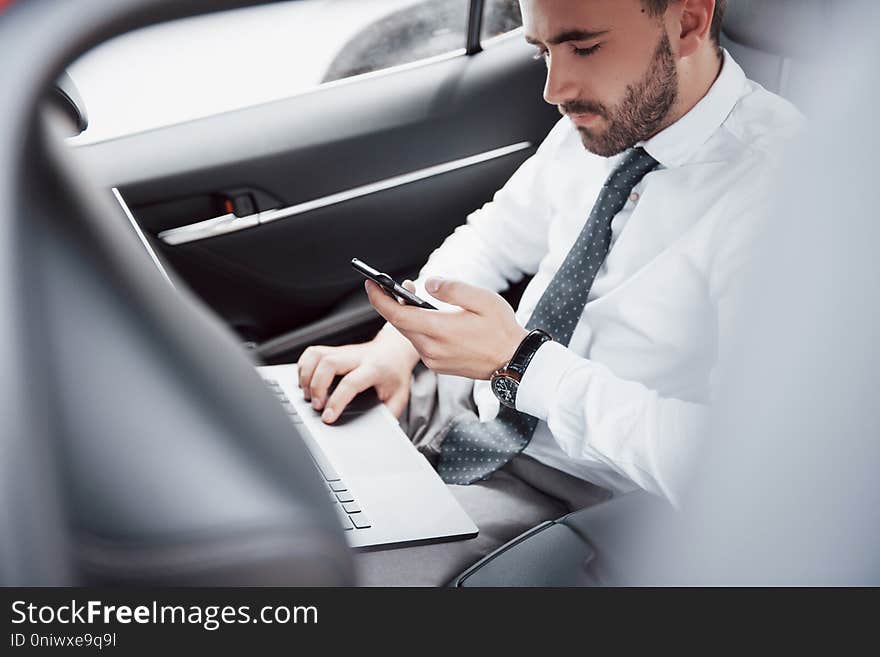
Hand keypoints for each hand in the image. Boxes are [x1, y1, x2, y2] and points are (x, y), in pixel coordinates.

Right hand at [297, 324, 419, 423]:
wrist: (395, 352)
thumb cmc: (395, 375)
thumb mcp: (399, 396)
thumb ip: (388, 414)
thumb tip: (376, 431)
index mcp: (374, 369)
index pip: (351, 383)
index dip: (336, 401)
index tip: (328, 417)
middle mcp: (357, 357)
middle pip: (328, 363)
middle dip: (316, 386)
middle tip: (316, 405)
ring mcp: (344, 351)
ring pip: (317, 355)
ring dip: (306, 376)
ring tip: (308, 395)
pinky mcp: (334, 350)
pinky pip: (312, 353)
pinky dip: (303, 367)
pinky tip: (306, 382)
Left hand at [364, 277, 527, 379]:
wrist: (513, 361)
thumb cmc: (501, 330)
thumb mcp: (483, 299)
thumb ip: (453, 289)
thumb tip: (429, 284)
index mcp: (440, 330)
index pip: (397, 314)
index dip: (379, 298)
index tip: (371, 284)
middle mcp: (432, 348)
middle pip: (399, 323)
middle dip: (392, 303)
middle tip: (396, 286)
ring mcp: (433, 360)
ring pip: (408, 334)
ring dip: (406, 315)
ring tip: (413, 298)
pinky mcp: (437, 365)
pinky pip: (419, 343)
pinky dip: (416, 328)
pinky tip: (426, 318)